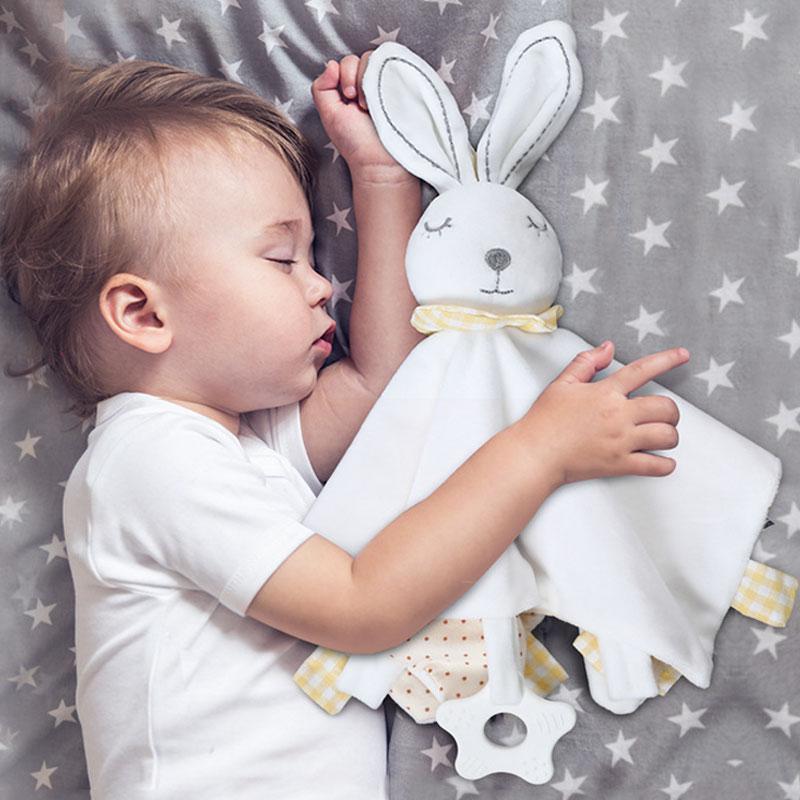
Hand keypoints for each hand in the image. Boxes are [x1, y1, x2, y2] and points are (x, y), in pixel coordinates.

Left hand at [311, 53, 411, 181]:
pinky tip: (385, 97)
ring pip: (376, 59)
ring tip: (372, 105)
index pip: (346, 63)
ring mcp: (387, 85)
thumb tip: (332, 63)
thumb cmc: (355, 143)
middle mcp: (369, 85)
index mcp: (351, 90)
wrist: (381, 161)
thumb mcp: (329, 115)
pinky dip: (386, 74)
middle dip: (354, 76)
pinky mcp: (402, 87)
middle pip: (359, 58)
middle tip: (358, 104)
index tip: (347, 97)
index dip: (344, 74)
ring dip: (370, 78)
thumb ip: (321, 88)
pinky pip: (394, 65)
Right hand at [518, 341, 690, 485]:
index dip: (666, 360)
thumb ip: (586, 363)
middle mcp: (618, 415)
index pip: (642, 370)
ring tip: (661, 436)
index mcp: (605, 393)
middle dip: (670, 410)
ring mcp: (621, 441)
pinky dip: (665, 464)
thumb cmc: (545, 420)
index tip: (683, 355)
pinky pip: (655, 466)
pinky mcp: (619, 464)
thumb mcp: (562, 384)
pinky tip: (663, 461)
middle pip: (665, 407)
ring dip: (670, 435)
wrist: (535, 453)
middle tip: (662, 415)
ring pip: (667, 436)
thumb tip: (608, 348)